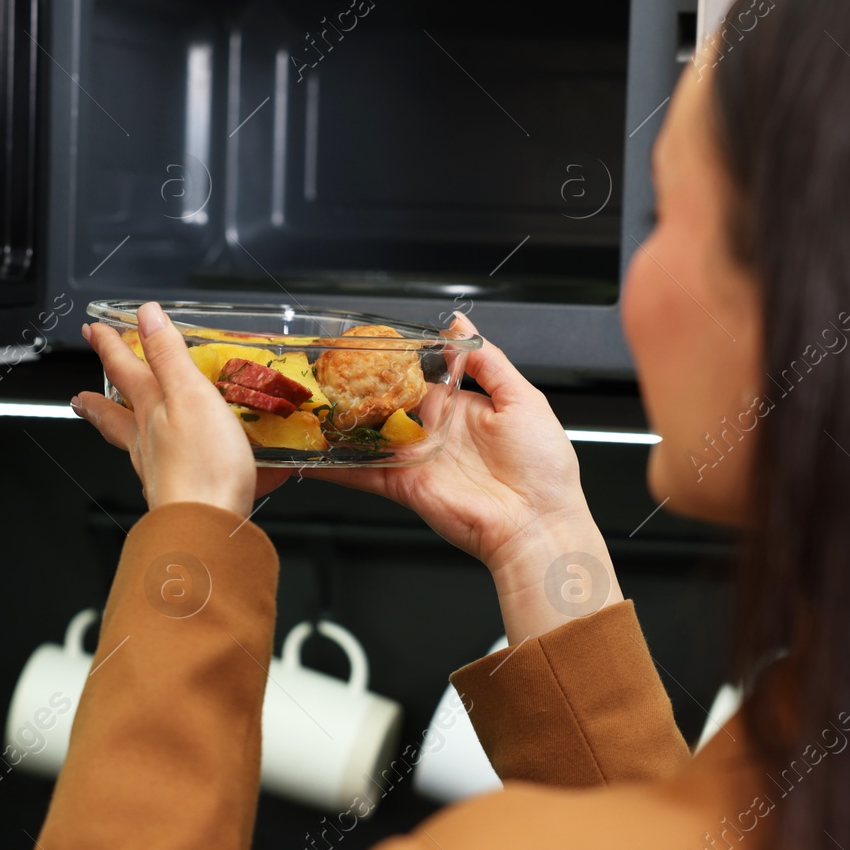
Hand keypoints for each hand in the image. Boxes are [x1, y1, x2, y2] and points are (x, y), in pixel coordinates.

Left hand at [72, 302, 288, 518]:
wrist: (207, 528)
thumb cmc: (200, 466)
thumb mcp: (189, 395)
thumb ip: (169, 355)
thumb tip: (146, 316)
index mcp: (149, 411)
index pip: (123, 370)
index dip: (110, 346)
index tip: (95, 330)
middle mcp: (148, 442)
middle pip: (115, 416)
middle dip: (98, 402)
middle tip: (79, 397)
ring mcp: (162, 472)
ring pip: (138, 446)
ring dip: (130, 434)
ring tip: (127, 430)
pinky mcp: (186, 496)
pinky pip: (182, 475)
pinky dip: (189, 468)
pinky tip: (203, 469)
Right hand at [306, 314, 618, 641]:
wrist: (538, 524)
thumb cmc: (543, 466)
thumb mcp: (523, 398)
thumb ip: (488, 360)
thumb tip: (460, 325)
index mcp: (461, 408)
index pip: (418, 379)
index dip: (393, 364)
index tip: (367, 348)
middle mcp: (435, 433)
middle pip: (386, 406)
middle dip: (358, 391)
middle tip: (325, 372)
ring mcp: (416, 460)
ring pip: (368, 437)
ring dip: (339, 425)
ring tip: (306, 406)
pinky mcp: (404, 486)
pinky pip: (363, 474)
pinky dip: (335, 468)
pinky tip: (308, 456)